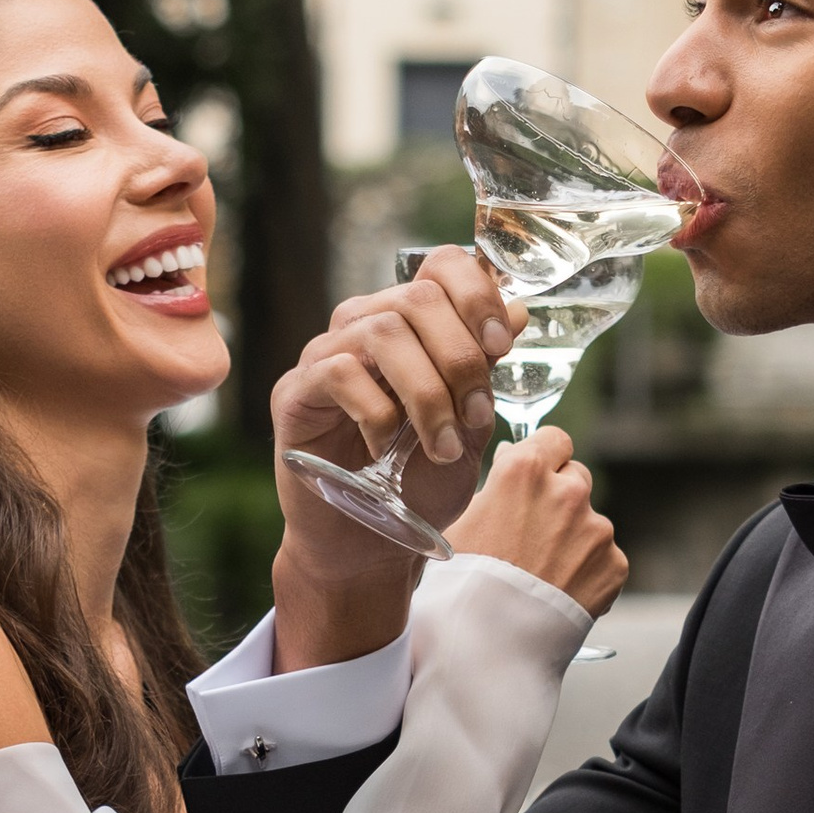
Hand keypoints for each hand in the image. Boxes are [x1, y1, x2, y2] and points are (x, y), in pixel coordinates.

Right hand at [268, 251, 517, 662]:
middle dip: (461, 358)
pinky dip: (376, 412)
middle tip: (476, 417)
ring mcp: (326, 355)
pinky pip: (338, 372)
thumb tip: (519, 310)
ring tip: (441, 446)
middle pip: (419, 296)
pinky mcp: (294, 392)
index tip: (501, 348)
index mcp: (412, 324)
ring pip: (383, 332)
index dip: (478, 294)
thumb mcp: (469, 427)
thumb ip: (486, 372)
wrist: (368, 546)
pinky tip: (384, 452)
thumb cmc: (417, 485)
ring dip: (426, 393)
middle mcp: (365, 326)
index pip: (442, 266)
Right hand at [454, 427, 627, 617]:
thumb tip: (514, 458)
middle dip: (560, 497)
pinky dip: (588, 571)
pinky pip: (604, 558)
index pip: (554, 438)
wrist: (490, 643)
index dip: (545, 457)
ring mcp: (596, 528)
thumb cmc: (464, 582)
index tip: (537, 476)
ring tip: (543, 573)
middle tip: (535, 533)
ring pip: (589, 521)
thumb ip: (497, 485)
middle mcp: (568, 491)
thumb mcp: (462, 521)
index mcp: (525, 471)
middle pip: (575, 477)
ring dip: (573, 538)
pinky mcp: (614, 563)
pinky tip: (560, 591)